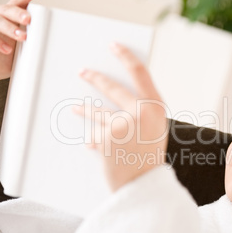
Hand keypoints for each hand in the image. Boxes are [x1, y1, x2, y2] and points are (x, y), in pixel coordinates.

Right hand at [0, 0, 35, 98]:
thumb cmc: (7, 56)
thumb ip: (33, 40)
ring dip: (9, 27)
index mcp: (8, 14)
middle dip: (18, 13)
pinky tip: (6, 49)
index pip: (18, 3)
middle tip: (28, 19)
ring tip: (22, 37)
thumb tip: (53, 44)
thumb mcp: (23, 47)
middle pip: (6, 9)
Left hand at [75, 43, 168, 191]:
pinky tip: (94, 147)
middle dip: (94, 78)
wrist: (146, 186)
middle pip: (111, 87)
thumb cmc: (150, 158)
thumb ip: (141, 111)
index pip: (140, 72)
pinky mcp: (108, 136)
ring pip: (97, 111)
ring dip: (84, 110)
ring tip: (75, 109)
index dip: (126, 56)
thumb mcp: (154, 130)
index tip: (114, 46)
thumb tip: (115, 95)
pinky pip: (96, 134)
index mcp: (156, 107)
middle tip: (83, 72)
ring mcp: (124, 123)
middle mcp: (141, 111)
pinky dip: (95, 141)